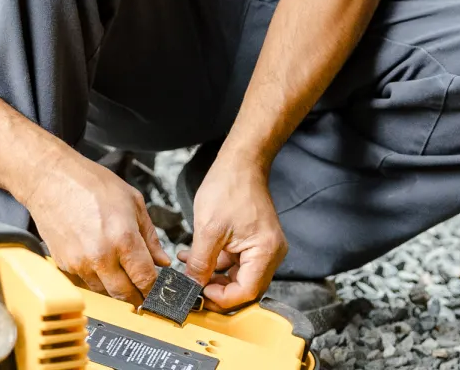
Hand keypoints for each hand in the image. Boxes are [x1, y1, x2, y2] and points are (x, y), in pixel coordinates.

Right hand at [20, 147, 170, 303]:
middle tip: (143, 288)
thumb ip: (150, 236)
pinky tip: (98, 260)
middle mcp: (101, 256)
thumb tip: (162, 260)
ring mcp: (80, 264)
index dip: (155, 287)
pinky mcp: (65, 265)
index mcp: (123, 238)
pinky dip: (96, 278)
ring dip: (115, 287)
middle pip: (125, 294)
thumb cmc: (91, 183)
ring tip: (120, 269)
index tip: (157, 287)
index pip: (145, 279)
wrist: (52, 179)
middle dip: (137, 294)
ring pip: (105, 292)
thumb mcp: (133, 201)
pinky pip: (86, 282)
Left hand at [178, 151, 287, 309]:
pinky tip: (195, 256)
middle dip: (216, 289)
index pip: (246, 292)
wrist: (240, 162)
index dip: (221, 298)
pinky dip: (216, 262)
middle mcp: (271, 253)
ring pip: (238, 277)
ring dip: (213, 275)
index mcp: (266, 252)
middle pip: (244, 288)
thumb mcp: (208, 229)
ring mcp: (264, 248)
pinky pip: (237, 262)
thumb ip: (200, 263)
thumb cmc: (230, 186)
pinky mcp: (255, 242)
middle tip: (192, 288)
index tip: (199, 294)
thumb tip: (191, 287)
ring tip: (188, 269)